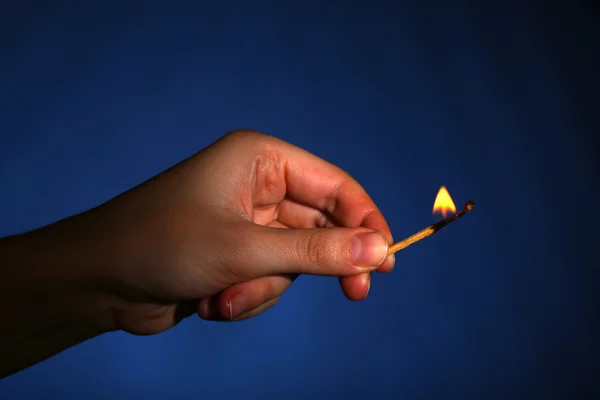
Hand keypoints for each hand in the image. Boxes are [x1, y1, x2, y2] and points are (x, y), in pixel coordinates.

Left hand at [86, 130, 393, 334]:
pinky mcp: (236, 254)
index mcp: (261, 159)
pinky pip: (268, 279)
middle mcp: (257, 184)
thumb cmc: (162, 244)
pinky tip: (209, 301)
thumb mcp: (247, 250)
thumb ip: (318, 252)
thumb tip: (380, 252)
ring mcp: (246, 222)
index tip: (387, 261)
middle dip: (320, 264)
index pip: (336, 186)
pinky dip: (246, 297)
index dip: (367, 221)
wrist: (97, 280)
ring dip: (264, 288)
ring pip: (294, 261)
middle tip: (357, 293)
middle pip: (320, 225)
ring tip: (224, 296)